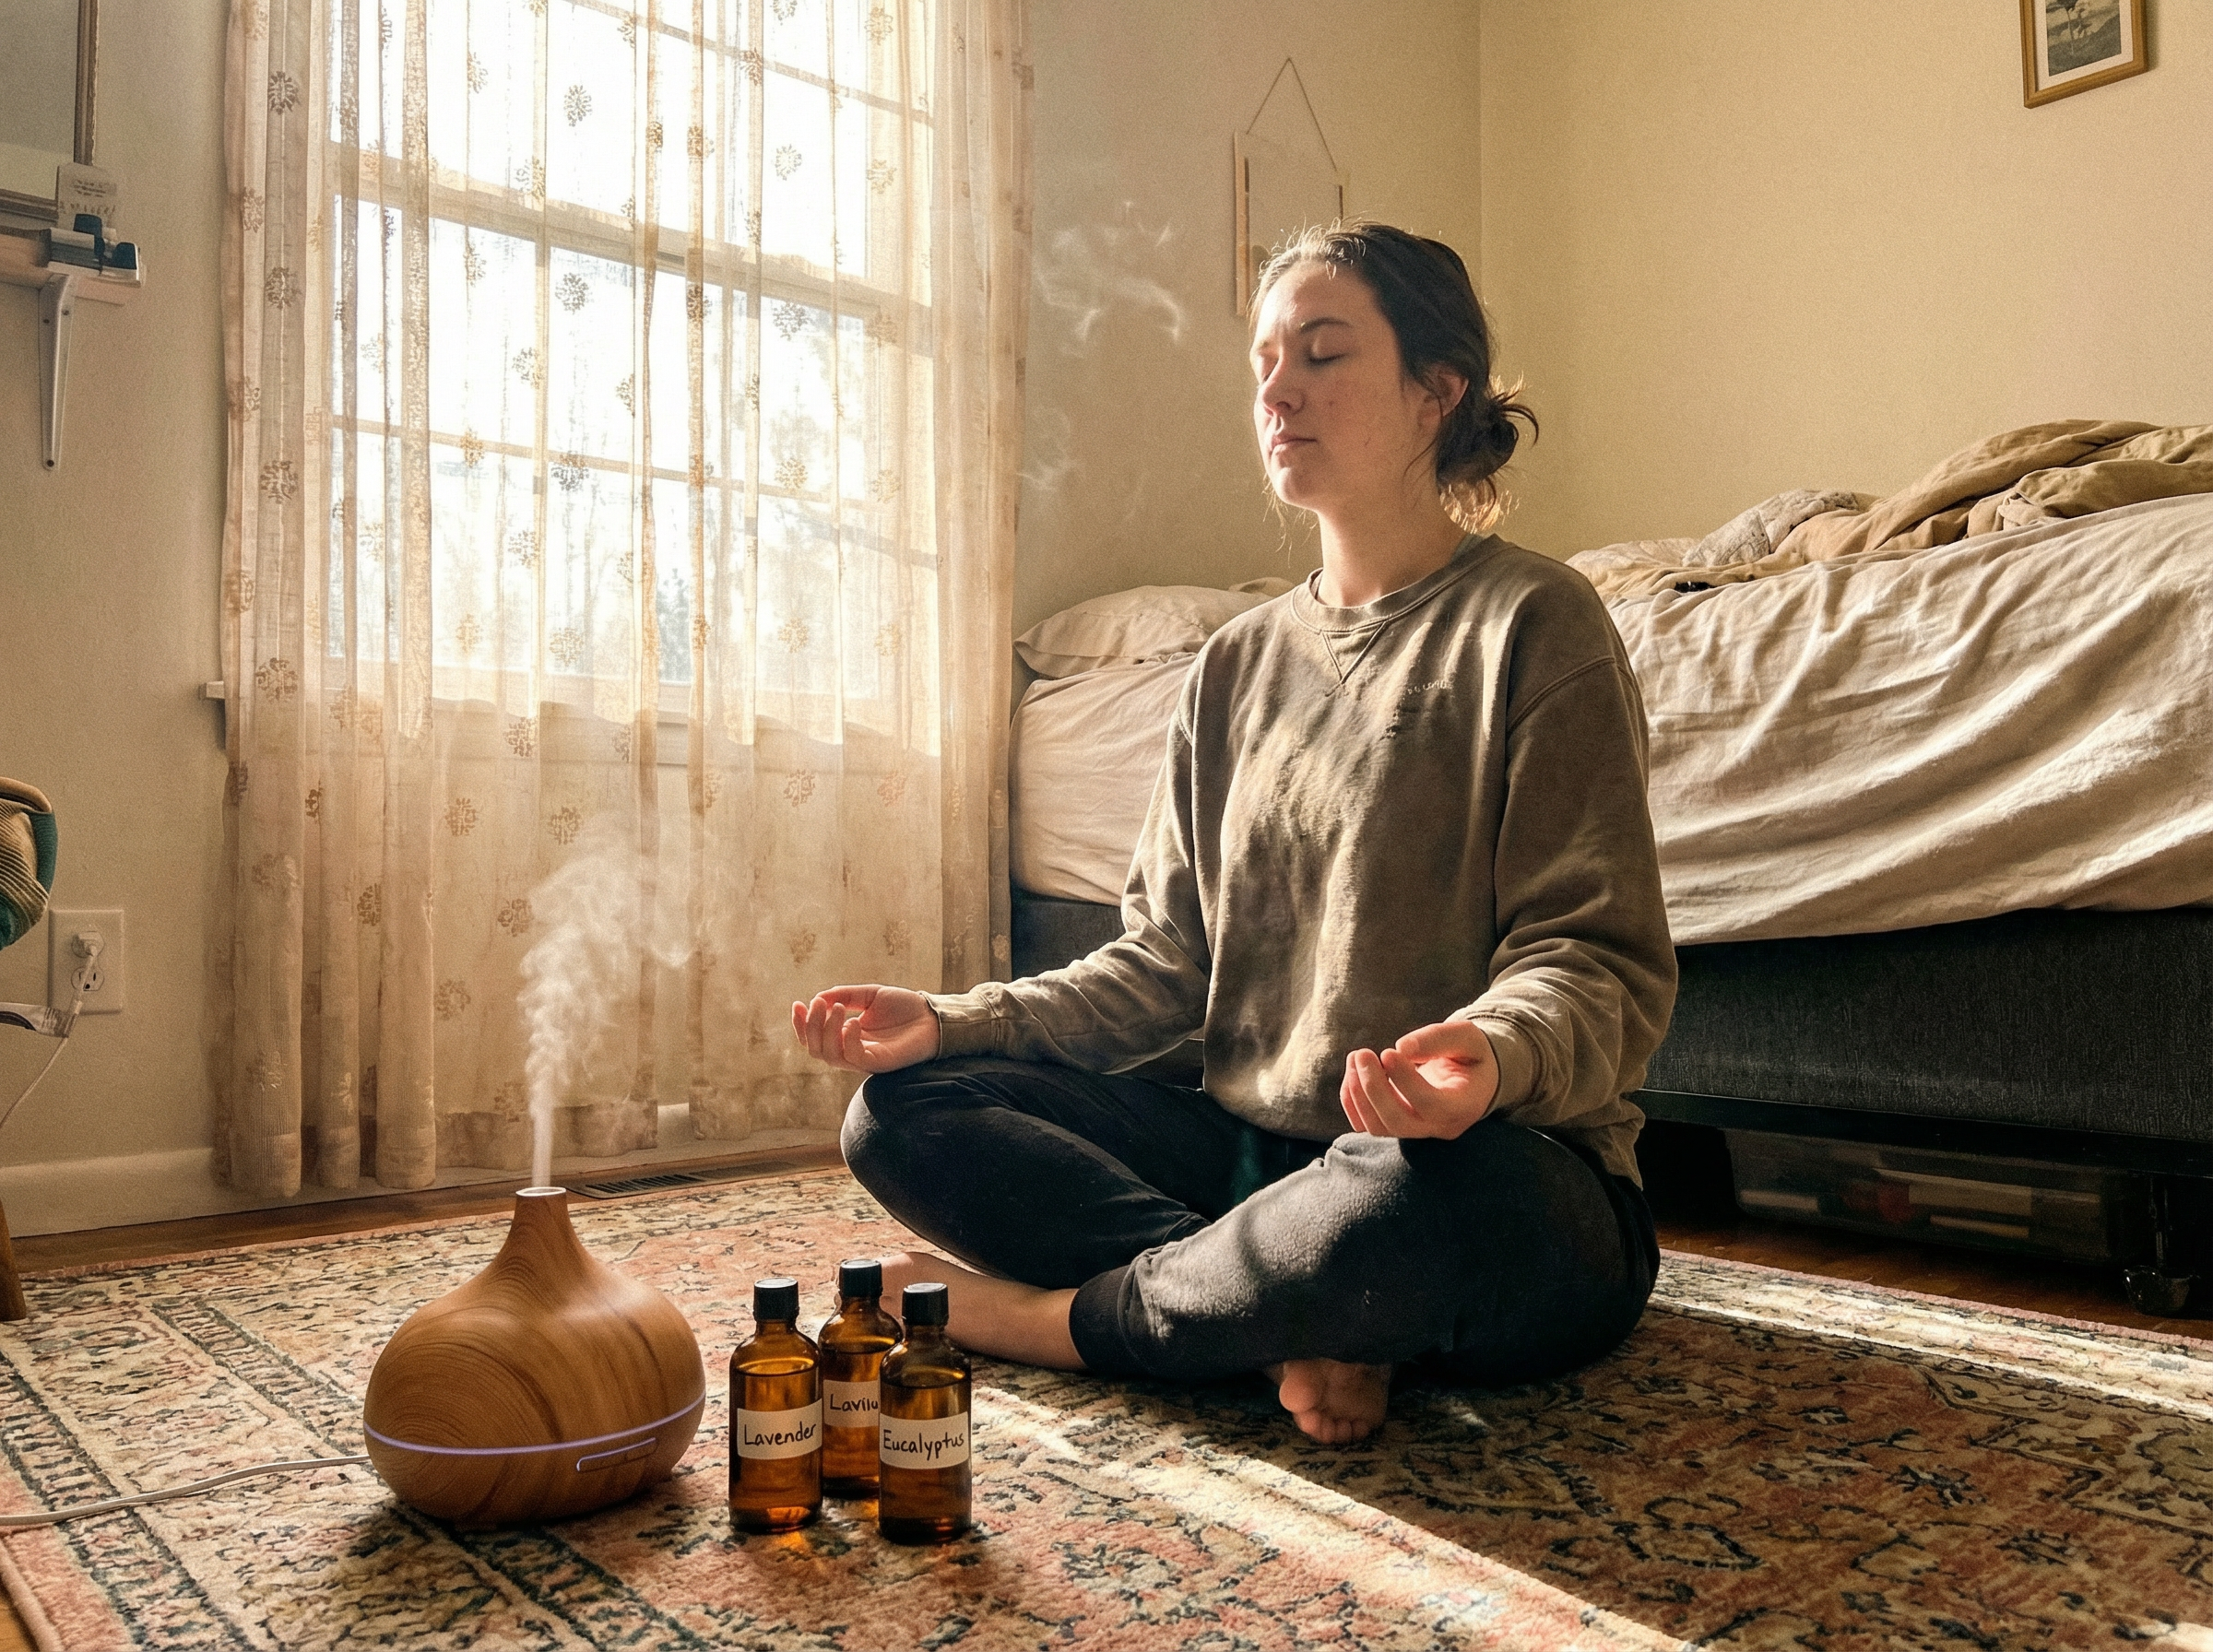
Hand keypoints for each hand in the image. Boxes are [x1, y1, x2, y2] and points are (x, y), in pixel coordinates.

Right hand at [791, 984, 940, 1073]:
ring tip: (837, 1008)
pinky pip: (852, 1057)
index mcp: (846, 1036)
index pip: (814, 1038)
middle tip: (817, 1004)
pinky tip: (853, 1021)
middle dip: (810, 1026)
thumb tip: (817, 998)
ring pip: (829, 1055)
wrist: (932, 1016)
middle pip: (816, 1049)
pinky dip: (847, 1039)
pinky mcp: (877, 1063)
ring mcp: (863, 1059)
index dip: (801, 1024)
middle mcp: (851, 1051)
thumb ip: (844, 996)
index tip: (797, 1004)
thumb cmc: (904, 1007)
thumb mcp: (869, 995)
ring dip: (826, 1030)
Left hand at [1339, 1019, 1498, 1140]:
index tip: (1387, 1051)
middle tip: (1362, 1053)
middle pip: (1399, 1121)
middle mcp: (1440, 1126)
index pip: (1430, 1103)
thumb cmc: (1470, 1054)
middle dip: (1374, 1088)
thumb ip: (1439, 1038)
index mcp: (1464, 1105)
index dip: (1405, 1080)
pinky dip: (1352, 1102)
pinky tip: (1353, 1073)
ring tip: (1356, 1057)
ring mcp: (1417, 1130)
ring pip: (1379, 1127)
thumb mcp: (1467, 1037)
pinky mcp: (1397, 1126)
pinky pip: (1368, 1125)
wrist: (1471, 1076)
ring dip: (1359, 1093)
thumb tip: (1401, 1047)